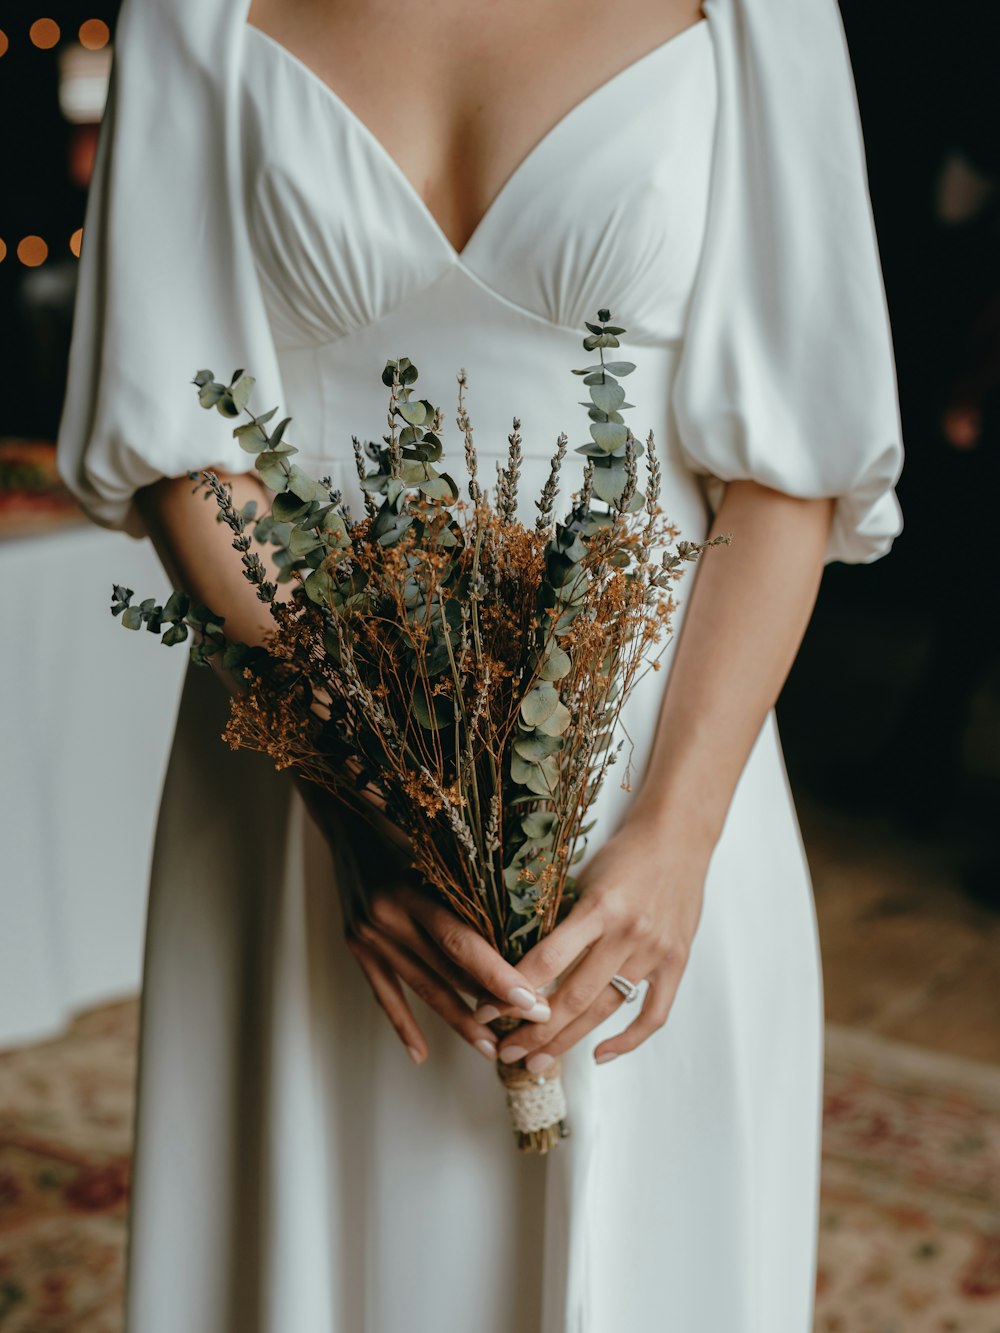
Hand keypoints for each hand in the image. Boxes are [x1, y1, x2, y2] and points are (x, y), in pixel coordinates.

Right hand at [298, 778, 552, 1064]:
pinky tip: (421, 1053)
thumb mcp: (436, 851)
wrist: (346, 826)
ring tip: (491, 1048)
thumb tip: (522, 925)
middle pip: (446, 971)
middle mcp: (386, 917)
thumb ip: (467, 887)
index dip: (495, 973)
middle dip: (491, 1001)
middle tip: (531, 1024)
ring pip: (422, 988)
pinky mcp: (357, 948)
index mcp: (410, 890)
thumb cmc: (404, 833)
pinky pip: (384, 994)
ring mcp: (368, 937)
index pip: (460, 941)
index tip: (530, 998)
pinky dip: (404, 1024)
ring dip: (458, 1021)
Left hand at [481, 811, 709, 1070]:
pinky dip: (627, 1041)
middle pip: (574, 997)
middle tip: (505, 1052)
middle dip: (534, 1031)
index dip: (513, 991)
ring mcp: (654, 952)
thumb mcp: (582, 876)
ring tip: (536, 1062)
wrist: (679, 837)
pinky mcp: (676, 963)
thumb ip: (560, 918)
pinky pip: (653, 1014)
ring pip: (605, 1010)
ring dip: (568, 1041)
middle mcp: (627, 933)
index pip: (547, 960)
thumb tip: (519, 961)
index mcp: (598, 907)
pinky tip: (599, 1054)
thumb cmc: (624, 853)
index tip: (485, 1010)